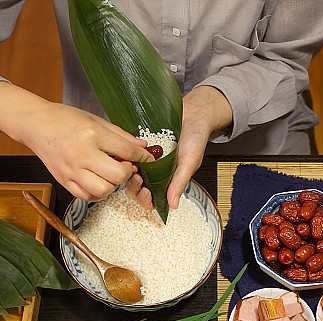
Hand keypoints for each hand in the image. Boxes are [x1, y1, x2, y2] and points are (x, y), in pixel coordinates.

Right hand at [0, 82, 153, 201]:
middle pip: (117, 175)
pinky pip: (88, 196)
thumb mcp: (96, 120)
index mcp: (91, 134)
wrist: (36, 125)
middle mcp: (81, 154)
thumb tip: (142, 147)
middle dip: (127, 173)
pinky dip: (98, 192)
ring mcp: (71, 170)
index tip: (147, 159)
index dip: (142, 157)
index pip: (126, 151)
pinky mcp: (64, 181)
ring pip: (104, 190)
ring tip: (109, 173)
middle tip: (125, 165)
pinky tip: (98, 180)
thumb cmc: (65, 120)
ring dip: (113, 184)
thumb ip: (121, 136)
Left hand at [126, 86, 232, 210]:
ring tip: (132, 164)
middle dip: (134, 187)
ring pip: (130, 172)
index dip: (145, 200)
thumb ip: (180, 183)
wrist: (193, 114)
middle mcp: (154, 173)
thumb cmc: (196, 139)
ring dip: (128, 171)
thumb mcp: (190, 162)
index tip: (146, 192)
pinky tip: (129, 152)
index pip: (151, 199)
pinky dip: (126, 155)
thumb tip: (173, 205)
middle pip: (136, 188)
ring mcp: (145, 160)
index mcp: (166, 182)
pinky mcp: (139, 147)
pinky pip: (128, 154)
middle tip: (137, 177)